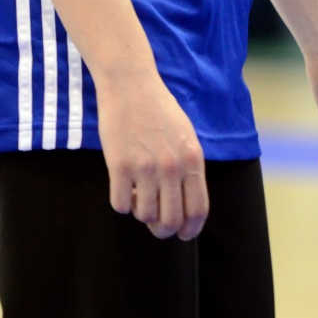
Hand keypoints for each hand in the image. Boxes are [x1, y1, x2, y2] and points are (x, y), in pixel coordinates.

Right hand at [95, 67, 207, 239]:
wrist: (130, 84)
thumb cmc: (158, 108)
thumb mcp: (186, 135)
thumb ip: (188, 167)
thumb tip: (187, 203)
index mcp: (192, 159)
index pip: (197, 210)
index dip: (190, 230)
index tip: (182, 234)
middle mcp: (171, 167)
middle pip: (171, 220)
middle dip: (163, 229)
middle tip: (155, 223)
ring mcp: (145, 167)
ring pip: (145, 215)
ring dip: (140, 212)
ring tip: (137, 194)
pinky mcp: (120, 165)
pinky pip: (120, 204)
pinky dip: (121, 202)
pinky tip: (122, 186)